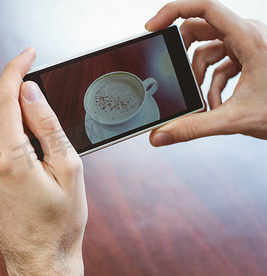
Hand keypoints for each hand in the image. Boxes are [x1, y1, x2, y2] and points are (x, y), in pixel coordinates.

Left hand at [0, 48, 86, 275]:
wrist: (40, 261)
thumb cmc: (61, 221)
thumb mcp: (68, 169)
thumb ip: (47, 126)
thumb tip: (29, 91)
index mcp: (11, 160)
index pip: (4, 98)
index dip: (15, 69)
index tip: (28, 55)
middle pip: (7, 120)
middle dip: (31, 124)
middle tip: (53, 158)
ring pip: (2, 139)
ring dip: (22, 145)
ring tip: (41, 180)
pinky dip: (12, 157)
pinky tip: (26, 184)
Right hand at [145, 0, 266, 145]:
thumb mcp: (235, 120)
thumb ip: (194, 128)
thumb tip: (160, 135)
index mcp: (248, 38)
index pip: (204, 7)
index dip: (173, 11)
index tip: (152, 27)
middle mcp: (248, 35)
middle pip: (200, 30)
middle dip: (184, 58)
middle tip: (175, 77)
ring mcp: (249, 46)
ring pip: (209, 50)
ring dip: (199, 77)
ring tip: (203, 103)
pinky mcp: (250, 58)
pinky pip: (221, 63)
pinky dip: (213, 84)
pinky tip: (215, 105)